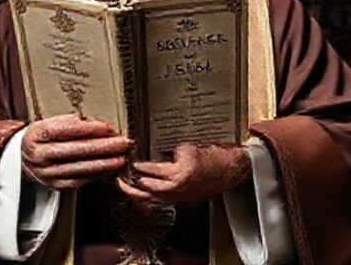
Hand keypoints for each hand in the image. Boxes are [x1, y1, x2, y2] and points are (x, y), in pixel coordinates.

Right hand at [21, 114, 132, 189]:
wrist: (22, 157)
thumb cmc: (43, 137)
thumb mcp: (50, 123)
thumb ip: (71, 122)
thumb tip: (99, 122)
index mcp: (37, 134)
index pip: (67, 130)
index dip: (90, 129)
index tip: (109, 127)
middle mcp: (39, 155)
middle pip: (76, 151)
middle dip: (104, 147)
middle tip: (124, 143)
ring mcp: (46, 173)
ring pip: (80, 168)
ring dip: (104, 164)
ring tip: (121, 158)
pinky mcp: (54, 185)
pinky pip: (79, 181)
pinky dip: (97, 175)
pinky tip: (110, 170)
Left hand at [117, 143, 250, 204]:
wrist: (231, 170)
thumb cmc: (214, 157)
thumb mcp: (190, 148)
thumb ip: (171, 153)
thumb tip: (153, 154)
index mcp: (181, 173)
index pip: (153, 171)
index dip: (141, 167)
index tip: (132, 162)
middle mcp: (179, 188)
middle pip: (149, 190)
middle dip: (132, 185)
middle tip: (120, 179)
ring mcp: (181, 197)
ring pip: (153, 199)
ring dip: (137, 194)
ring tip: (125, 188)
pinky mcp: (183, 200)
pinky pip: (161, 202)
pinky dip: (149, 198)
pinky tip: (142, 194)